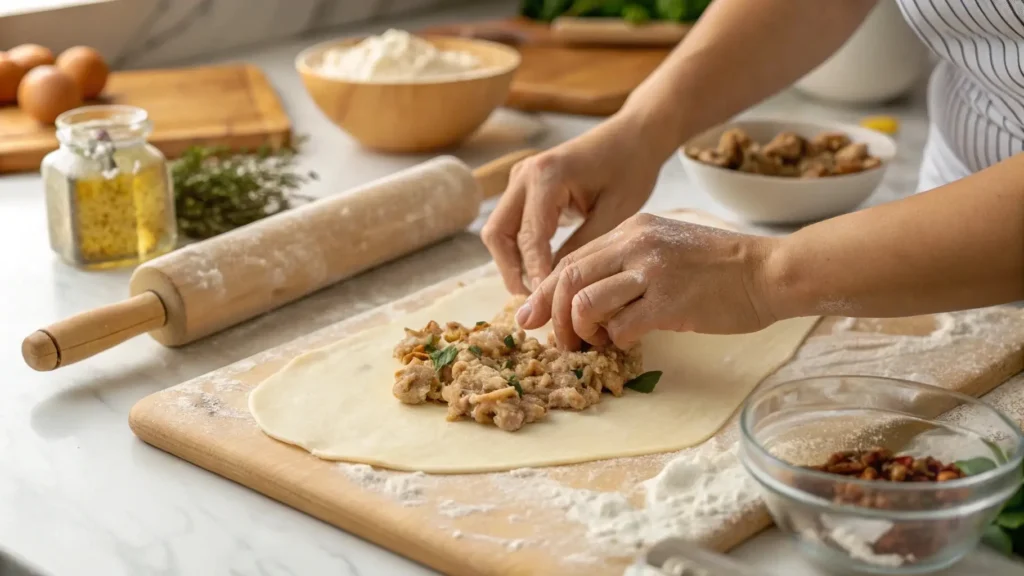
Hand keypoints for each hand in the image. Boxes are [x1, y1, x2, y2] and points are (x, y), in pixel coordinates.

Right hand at [481, 113, 665, 294]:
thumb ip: (581, 248)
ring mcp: (519, 177)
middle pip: (497, 234)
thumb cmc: (631, 169)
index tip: (546, 303)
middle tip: (535, 302)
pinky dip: (518, 249)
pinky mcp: (523, 185)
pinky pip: (509, 223)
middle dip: (511, 271)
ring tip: (537, 290)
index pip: (530, 237)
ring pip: (498, 231)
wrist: (633, 137)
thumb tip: (555, 285)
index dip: (535, 274)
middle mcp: (524, 174)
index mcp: (547, 176)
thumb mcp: (613, 214)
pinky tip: (540, 270)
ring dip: (511, 262)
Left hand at [515, 214, 777, 349]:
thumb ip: (628, 262)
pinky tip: (627, 343)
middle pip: (567, 279)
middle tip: (554, 342)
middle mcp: (637, 244)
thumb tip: (585, 296)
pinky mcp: (669, 303)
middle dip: (549, 316)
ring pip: (584, 304)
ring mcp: (652, 273)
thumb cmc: (720, 267)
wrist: (770, 272)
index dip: (545, 292)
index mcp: (632, 230)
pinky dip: (614, 342)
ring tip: (591, 346)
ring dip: (579, 333)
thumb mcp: (667, 247)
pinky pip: (619, 328)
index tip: (532, 317)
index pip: (571, 259)